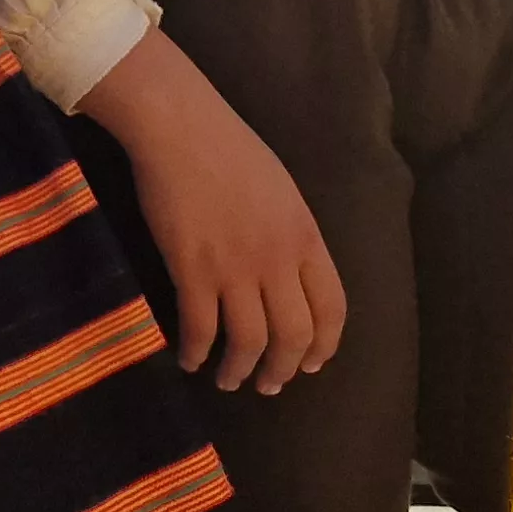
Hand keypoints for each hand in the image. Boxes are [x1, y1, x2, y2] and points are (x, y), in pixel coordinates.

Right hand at [74, 31, 345, 392]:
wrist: (180, 127)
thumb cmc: (230, 149)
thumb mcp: (282, 193)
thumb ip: (292, 237)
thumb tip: (288, 278)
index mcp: (306, 237)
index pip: (332, 308)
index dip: (324, 344)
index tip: (312, 364)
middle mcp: (278, 259)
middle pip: (292, 335)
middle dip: (283, 369)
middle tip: (269, 384)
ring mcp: (235, 267)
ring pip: (248, 341)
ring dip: (239, 370)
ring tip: (229, 381)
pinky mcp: (192, 270)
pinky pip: (200, 328)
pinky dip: (197, 351)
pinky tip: (191, 358)